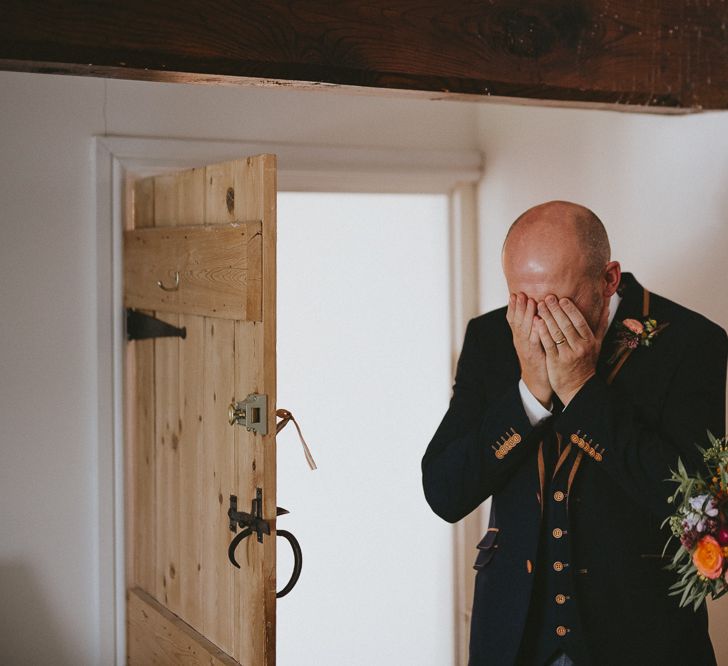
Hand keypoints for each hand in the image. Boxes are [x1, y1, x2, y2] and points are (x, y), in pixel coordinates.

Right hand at [506, 292, 551, 407]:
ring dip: (526, 315)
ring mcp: (526, 348)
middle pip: (516, 321)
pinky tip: (538, 322)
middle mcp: (520, 341)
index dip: (513, 307)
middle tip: (519, 293)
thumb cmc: (538, 361)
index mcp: (519, 338)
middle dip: (518, 306)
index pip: (513, 320)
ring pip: (524, 329)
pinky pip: (535, 341)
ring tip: (529, 301)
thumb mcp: (532, 343)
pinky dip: (536, 331)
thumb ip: (532, 329)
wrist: (537, 383)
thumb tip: (535, 313)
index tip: (514, 293)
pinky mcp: (535, 356)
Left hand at [535, 295, 609, 405]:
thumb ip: (601, 324)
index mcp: (590, 341)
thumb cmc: (586, 362)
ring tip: (539, 306)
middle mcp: (580, 347)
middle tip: (547, 297)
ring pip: (556, 333)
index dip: (570, 309)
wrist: (579, 387)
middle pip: (566, 325)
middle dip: (556, 310)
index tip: (562, 298)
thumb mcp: (597, 344)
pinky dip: (542, 332)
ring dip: (547, 317)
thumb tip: (607, 305)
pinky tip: (536, 322)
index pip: (579, 321)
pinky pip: (548, 344)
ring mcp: (567, 354)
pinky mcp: (556, 361)